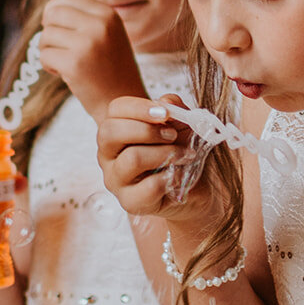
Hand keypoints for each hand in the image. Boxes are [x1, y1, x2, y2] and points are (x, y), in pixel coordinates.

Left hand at [40, 0, 144, 120]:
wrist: (126, 105)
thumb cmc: (112, 71)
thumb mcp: (108, 36)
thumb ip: (85, 19)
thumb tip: (49, 9)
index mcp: (109, 15)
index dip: (55, 10)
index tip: (55, 26)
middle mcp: (100, 25)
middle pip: (52, 14)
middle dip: (48, 30)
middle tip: (57, 47)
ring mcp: (87, 44)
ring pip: (45, 36)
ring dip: (48, 51)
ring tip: (65, 63)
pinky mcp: (74, 64)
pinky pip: (44, 56)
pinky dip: (49, 66)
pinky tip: (65, 74)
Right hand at [98, 94, 216, 227]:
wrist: (195, 187)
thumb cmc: (181, 151)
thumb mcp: (182, 125)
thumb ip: (175, 110)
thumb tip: (169, 102)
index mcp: (116, 130)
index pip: (115, 110)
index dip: (140, 107)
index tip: (166, 112)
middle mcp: (108, 154)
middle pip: (109, 132)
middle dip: (146, 130)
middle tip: (173, 135)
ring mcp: (115, 179)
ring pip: (131, 159)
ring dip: (165, 153)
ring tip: (185, 155)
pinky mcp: (130, 202)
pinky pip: (149, 187)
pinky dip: (171, 177)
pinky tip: (180, 175)